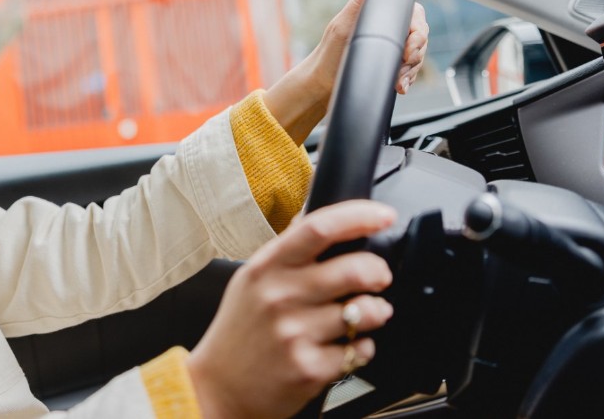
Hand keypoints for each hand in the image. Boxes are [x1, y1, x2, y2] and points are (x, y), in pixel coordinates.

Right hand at [186, 201, 395, 418]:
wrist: (219, 388)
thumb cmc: (240, 330)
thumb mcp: (251, 279)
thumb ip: (286, 249)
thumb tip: (314, 215)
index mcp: (266, 267)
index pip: (319, 228)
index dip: (359, 217)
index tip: (384, 216)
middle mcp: (279, 297)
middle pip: (353, 269)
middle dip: (379, 271)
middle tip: (379, 276)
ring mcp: (294, 334)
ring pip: (365, 312)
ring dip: (377, 310)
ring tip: (368, 312)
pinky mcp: (309, 369)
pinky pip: (360, 350)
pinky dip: (362, 346)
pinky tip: (345, 346)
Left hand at [265, 0, 429, 143]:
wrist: (322, 85)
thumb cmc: (329, 53)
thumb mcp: (344, 23)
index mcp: (380, 15)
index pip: (415, 15)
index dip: (418, 32)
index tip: (408, 49)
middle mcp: (388, 29)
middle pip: (420, 37)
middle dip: (415, 55)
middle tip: (402, 67)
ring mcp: (391, 49)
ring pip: (418, 56)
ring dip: (412, 70)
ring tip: (398, 80)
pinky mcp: (390, 67)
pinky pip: (411, 72)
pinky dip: (409, 79)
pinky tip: (400, 85)